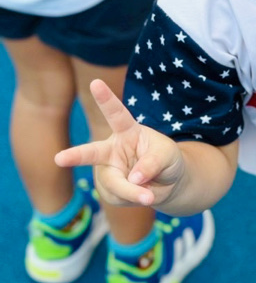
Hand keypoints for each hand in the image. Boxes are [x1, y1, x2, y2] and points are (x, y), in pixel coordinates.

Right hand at [55, 79, 186, 207]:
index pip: (116, 114)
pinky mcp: (108, 190)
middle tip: (59, 158)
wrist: (167, 183)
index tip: (95, 83)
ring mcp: (108, 170)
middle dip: (75, 156)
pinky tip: (142, 194)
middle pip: (92, 153)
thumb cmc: (167, 160)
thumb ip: (152, 163)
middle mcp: (112, 150)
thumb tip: (133, 179)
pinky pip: (117, 198)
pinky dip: (133, 199)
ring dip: (131, 192)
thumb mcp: (168, 155)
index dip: (106, 98)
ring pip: (112, 184)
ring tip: (149, 194)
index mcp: (127, 131)